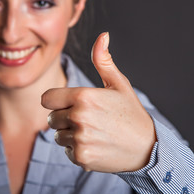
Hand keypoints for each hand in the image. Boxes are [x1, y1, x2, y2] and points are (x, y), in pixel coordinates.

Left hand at [41, 32, 155, 172]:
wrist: (147, 147)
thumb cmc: (131, 113)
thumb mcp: (119, 84)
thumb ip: (104, 61)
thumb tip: (102, 35)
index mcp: (84, 96)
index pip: (47, 98)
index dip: (56, 101)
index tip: (68, 104)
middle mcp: (79, 117)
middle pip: (51, 119)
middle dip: (64, 118)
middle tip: (87, 120)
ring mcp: (80, 139)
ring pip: (59, 136)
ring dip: (71, 135)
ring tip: (94, 132)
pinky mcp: (81, 157)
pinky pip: (67, 152)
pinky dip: (78, 150)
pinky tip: (96, 145)